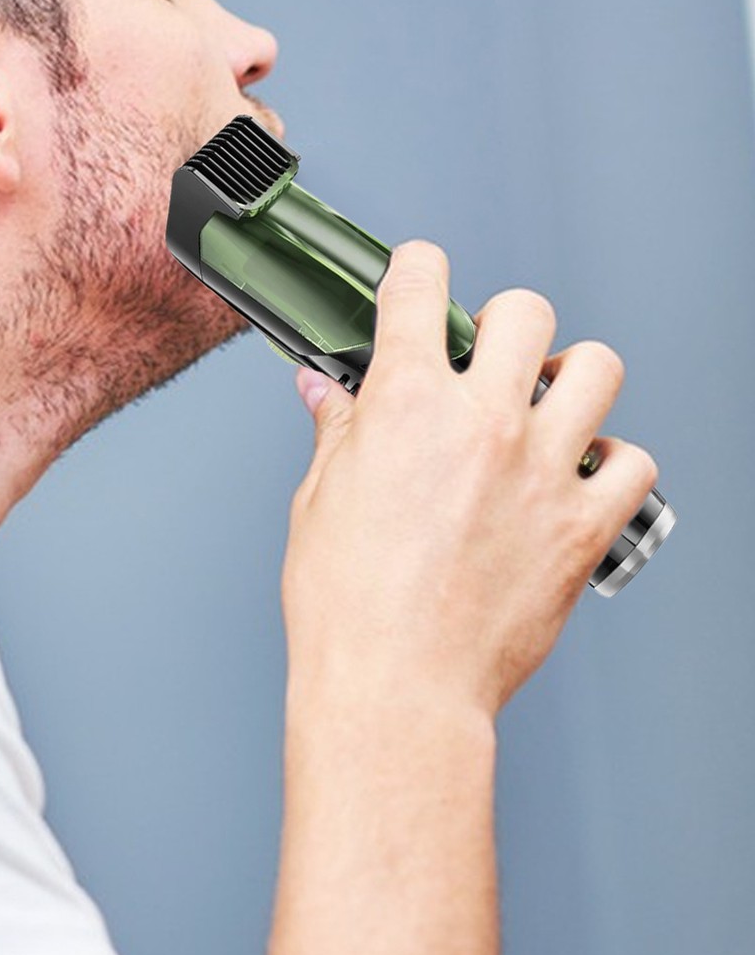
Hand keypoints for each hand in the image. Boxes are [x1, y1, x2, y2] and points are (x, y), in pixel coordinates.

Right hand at [280, 240, 658, 717]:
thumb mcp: (320, 497)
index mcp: (405, 402)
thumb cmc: (347, 603)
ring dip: (570, 377)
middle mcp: (482, 421)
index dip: (417, 269)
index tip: (418, 278)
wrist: (396, 684)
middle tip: (488, 357)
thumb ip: (337, 430)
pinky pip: (633, 461)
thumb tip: (325, 392)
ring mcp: (542, 470)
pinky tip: (578, 475)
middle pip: (526, 312)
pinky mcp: (584, 526)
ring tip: (547, 404)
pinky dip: (611, 461)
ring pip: (597, 368)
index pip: (420, 284)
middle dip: (505, 324)